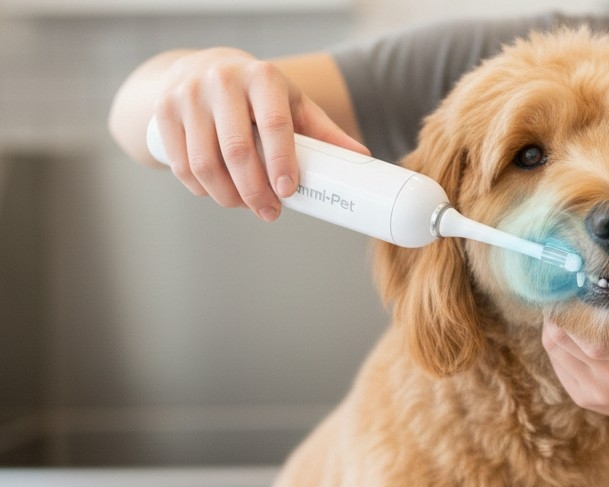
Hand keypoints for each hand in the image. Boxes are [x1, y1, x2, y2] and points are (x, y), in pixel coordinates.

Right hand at [151, 48, 366, 220]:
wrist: (201, 69)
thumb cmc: (259, 95)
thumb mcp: (293, 105)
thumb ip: (324, 133)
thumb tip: (363, 160)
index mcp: (262, 78)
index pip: (274, 124)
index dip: (281, 162)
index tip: (287, 192)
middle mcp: (222, 81)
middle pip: (236, 150)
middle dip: (254, 191)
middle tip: (270, 213)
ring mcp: (188, 95)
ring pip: (205, 163)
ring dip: (227, 196)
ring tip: (246, 205)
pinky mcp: (163, 112)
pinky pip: (182, 165)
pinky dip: (201, 189)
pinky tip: (219, 194)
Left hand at [541, 292, 608, 430]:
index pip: (593, 331)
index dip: (576, 304)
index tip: (577, 282)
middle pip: (564, 337)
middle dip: (560, 308)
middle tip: (567, 289)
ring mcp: (594, 391)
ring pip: (554, 347)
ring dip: (553, 322)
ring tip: (566, 307)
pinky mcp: (582, 397)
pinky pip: (556, 362)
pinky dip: (558, 341)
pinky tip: (570, 331)